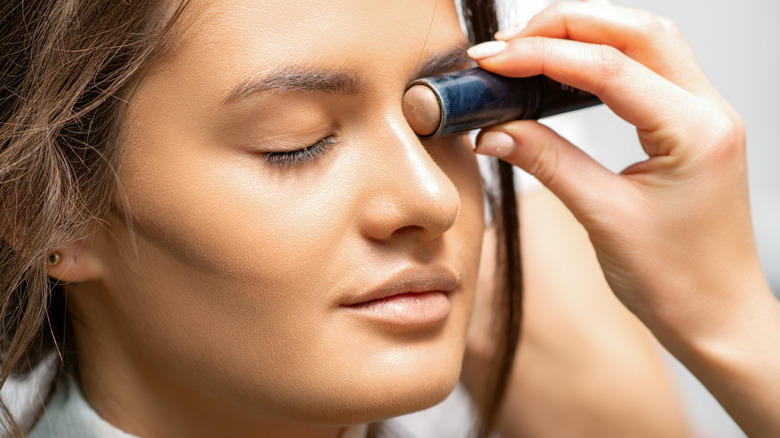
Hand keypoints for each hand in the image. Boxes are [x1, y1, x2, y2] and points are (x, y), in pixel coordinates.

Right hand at [469, 0, 769, 346]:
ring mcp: (704, 115)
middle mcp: (708, 111)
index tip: (495, 60)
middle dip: (567, 24)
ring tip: (531, 45)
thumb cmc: (677, 280)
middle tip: (508, 42)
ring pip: (646, 41)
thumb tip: (497, 130)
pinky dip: (604, 57)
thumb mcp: (603, 217)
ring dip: (587, 32)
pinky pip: (649, 69)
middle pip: (637, 31)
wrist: (716, 315)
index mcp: (695, 132)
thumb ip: (548, 162)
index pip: (611, 68)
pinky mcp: (689, 126)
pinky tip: (569, 67)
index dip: (544, 56)